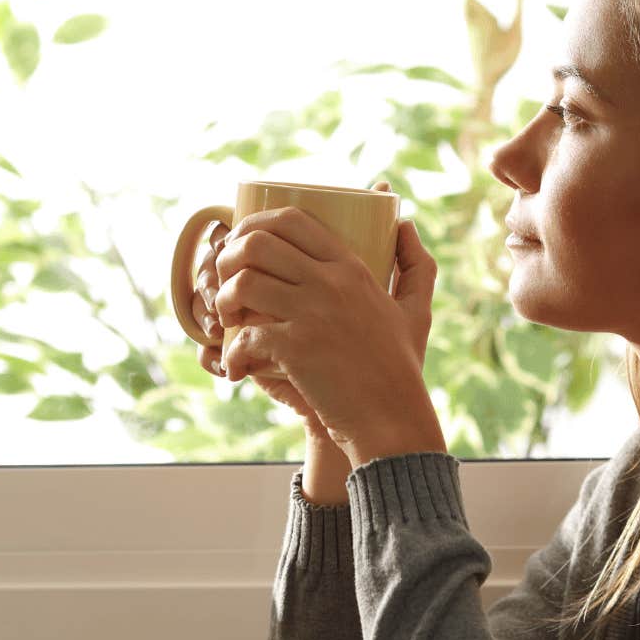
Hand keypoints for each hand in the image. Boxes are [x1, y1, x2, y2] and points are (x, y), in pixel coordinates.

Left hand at [196, 182, 399, 439]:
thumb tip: (404, 224)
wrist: (392, 420)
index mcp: (352, 268)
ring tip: (228, 323)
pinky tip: (237, 369)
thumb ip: (417, 264)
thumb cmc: (401, 368)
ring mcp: (312, 314)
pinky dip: (232, 355)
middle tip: (226, 285)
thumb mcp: (416, 311)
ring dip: (223, 302)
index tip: (241, 247)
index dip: (254, 225)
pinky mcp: (296, 349)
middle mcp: (331, 283)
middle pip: (256, 243)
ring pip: (243, 283)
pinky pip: (245, 336)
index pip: (291, 219)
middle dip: (227, 259)